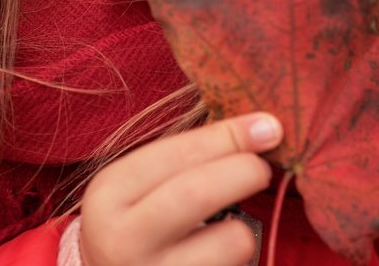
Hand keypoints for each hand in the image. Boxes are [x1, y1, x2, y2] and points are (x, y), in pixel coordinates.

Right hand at [79, 112, 282, 265]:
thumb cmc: (137, 217)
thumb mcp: (143, 181)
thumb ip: (192, 153)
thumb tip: (262, 127)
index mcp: (111, 191)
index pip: (180, 152)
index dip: (230, 135)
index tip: (267, 125)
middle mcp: (122, 237)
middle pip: (200, 192)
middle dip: (245, 171)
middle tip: (263, 168)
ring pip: (230, 241)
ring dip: (243, 229)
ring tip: (230, 228)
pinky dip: (234, 259)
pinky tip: (217, 256)